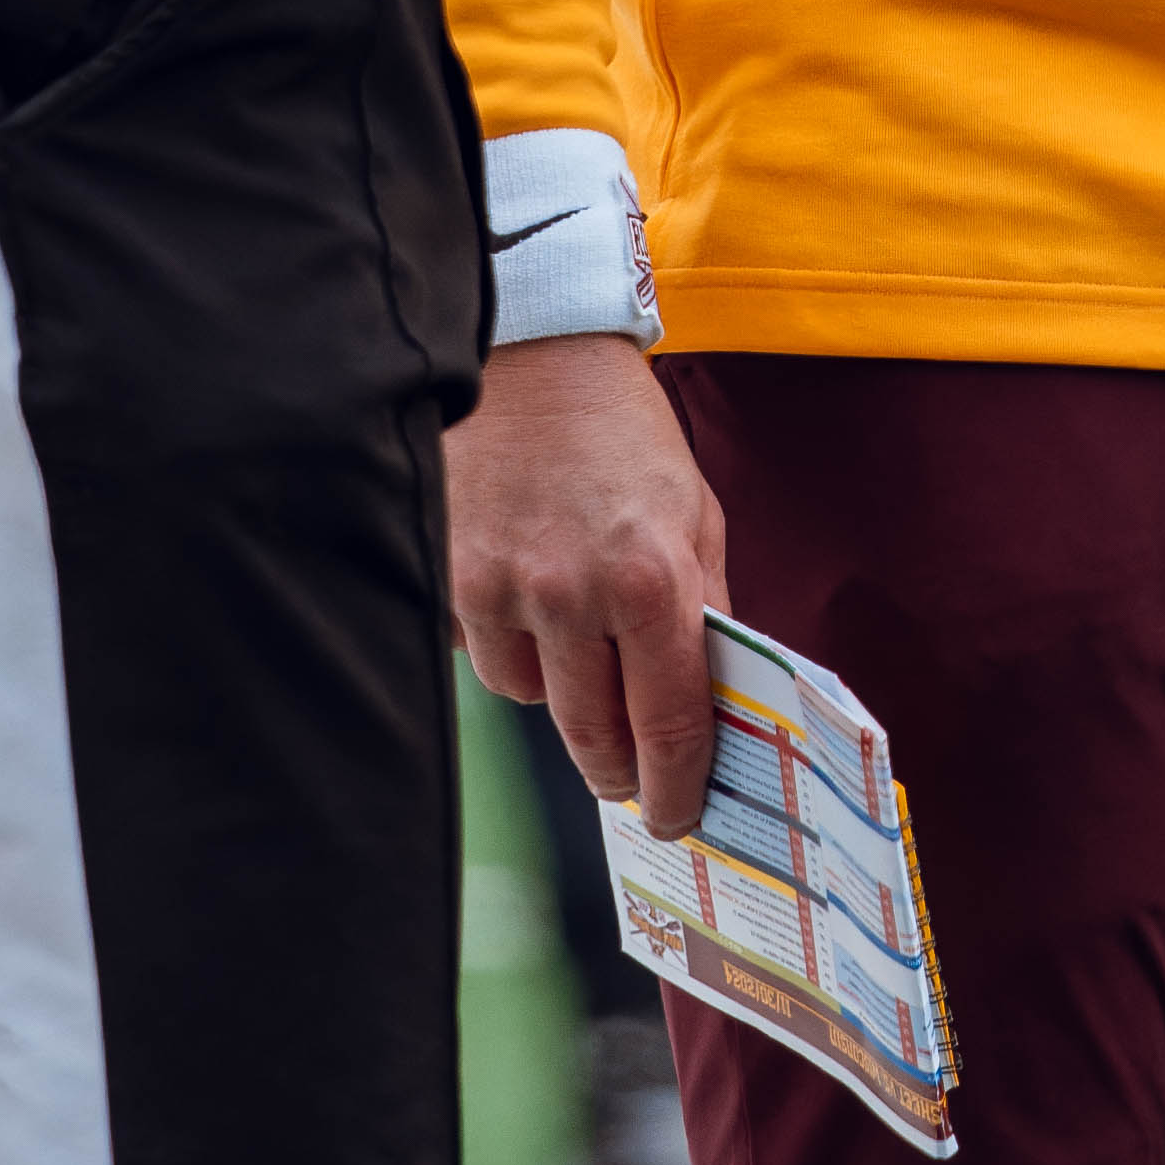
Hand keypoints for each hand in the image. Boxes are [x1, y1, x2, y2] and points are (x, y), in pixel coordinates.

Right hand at [442, 334, 728, 835]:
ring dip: (559, 687)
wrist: (535, 350)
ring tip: (572, 626)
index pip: (670, 725)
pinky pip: (483, 655)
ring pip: (533, 701)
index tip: (676, 814)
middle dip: (618, 769)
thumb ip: (707, 607)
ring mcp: (504, 589)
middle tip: (628, 777)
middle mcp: (576, 594)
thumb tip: (713, 702)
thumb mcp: (694, 510)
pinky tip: (523, 590)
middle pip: (596, 740)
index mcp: (653, 577)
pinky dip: (508, 644)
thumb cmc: (626, 431)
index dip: (676, 787)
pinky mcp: (451, 578)